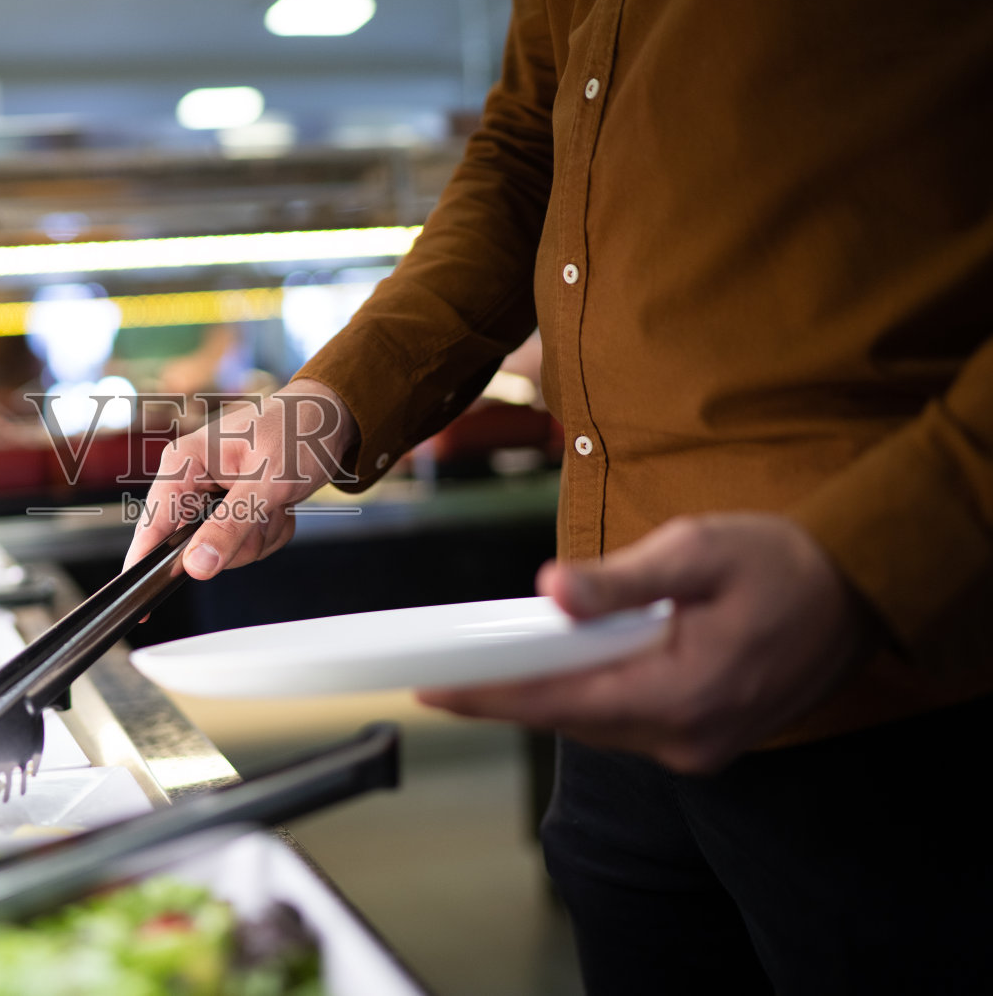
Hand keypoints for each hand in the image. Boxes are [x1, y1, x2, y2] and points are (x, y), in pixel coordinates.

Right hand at [123, 379, 358, 578]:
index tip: (141, 599)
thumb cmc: (297, 432)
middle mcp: (190, 480)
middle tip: (265, 513)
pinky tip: (279, 507)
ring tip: (276, 504)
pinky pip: (242, 546)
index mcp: (184, 463)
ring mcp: (209, 497)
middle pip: (191, 546)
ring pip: (221, 551)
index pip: (153, 523)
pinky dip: (267, 533)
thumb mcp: (268, 482)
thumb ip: (230, 525)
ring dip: (258, 536)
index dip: (144, 563)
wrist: (328, 419)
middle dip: (237, 542)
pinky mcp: (229, 509)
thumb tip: (195, 565)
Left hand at [416, 514, 871, 772]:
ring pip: (596, 723)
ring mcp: (699, 745)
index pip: (558, 702)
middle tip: (447, 669)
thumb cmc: (782, 562)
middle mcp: (686, 736)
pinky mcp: (706, 739)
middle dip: (508, 693)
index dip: (487, 696)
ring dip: (550, 694)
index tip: (430, 690)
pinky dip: (591, 696)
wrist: (863, 590)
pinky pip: (626, 722)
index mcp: (680, 692)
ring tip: (495, 665)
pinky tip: (567, 668)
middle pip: (570, 718)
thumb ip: (620, 579)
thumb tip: (552, 591)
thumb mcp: (697, 550)